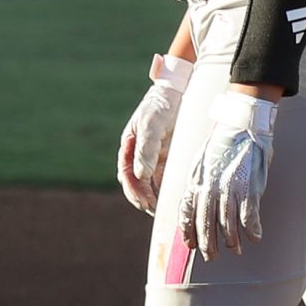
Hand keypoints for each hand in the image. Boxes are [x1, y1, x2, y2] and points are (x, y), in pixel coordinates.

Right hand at [116, 55, 192, 212]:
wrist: (178, 93)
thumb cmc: (160, 105)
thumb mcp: (151, 124)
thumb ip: (146, 149)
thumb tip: (140, 174)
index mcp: (129, 147)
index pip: (127, 174)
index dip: (133, 190)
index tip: (143, 202)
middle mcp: (138, 155)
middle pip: (137, 183)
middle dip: (143, 199)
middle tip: (154, 211)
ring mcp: (152, 158)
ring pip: (150, 185)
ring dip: (155, 198)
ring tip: (164, 212)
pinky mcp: (166, 159)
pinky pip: (164, 179)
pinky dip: (166, 190)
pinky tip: (172, 199)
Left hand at [179, 91, 278, 259]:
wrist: (242, 125)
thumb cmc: (223, 144)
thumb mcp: (202, 162)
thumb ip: (199, 183)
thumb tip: (196, 201)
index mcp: (196, 180)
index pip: (187, 212)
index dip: (188, 231)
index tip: (190, 245)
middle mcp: (210, 187)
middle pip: (206, 223)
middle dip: (207, 243)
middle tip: (210, 257)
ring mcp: (229, 188)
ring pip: (227, 223)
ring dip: (231, 240)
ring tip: (234, 249)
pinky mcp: (248, 186)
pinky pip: (249, 215)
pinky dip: (252, 229)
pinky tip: (254, 237)